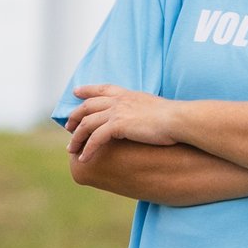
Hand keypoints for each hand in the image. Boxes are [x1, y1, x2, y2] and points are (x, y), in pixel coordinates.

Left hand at [66, 84, 182, 164]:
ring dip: (77, 137)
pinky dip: (87, 149)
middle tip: (68, 127)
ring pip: (87, 124)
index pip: (102, 89)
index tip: (76, 92)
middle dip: (75, 117)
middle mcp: (119, 101)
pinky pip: (95, 138)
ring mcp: (117, 112)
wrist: (179, 120)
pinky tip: (84, 158)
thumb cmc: (173, 118)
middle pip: (88, 106)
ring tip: (72, 150)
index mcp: (128, 94)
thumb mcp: (154, 107)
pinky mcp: (117, 125)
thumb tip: (144, 117)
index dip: (87, 90)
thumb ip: (142, 109)